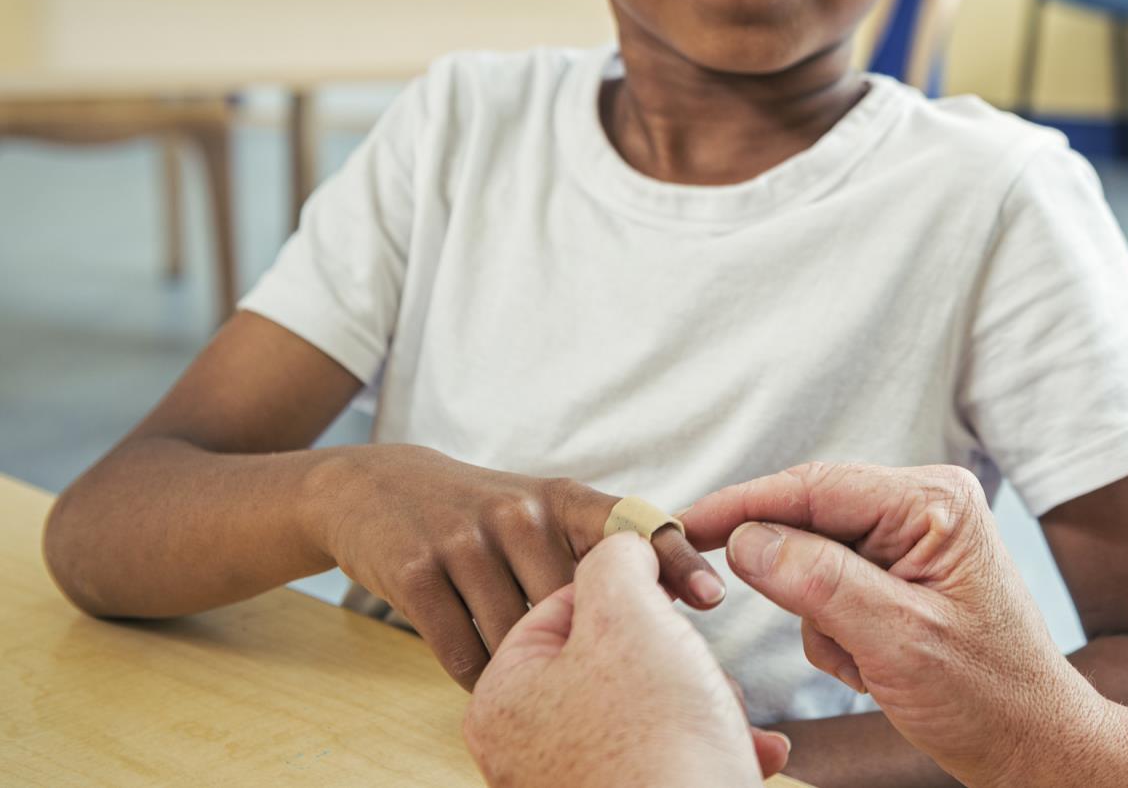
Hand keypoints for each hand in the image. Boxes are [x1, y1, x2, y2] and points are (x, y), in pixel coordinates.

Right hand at [307, 444, 725, 688]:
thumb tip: (669, 611)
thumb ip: (596, 551)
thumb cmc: (484, 516)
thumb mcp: (543, 511)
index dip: (675, 560)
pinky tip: (482, 670)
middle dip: (585, 646)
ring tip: (529, 674)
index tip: (710, 598)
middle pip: (573, 606)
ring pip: (517, 637)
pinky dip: (476, 674)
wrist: (376, 490)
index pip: (632, 526)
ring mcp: (466, 541)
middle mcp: (520, 512)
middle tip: (589, 677)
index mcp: (563, 497)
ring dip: (525, 667)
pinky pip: (463, 653)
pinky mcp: (416, 574)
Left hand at [465, 532, 781, 786]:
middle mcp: (527, 747)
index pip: (564, 602)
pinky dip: (712, 746)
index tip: (675, 596)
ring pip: (648, 706)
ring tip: (728, 718)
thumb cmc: (656, 744)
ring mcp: (574, 783)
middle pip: (610, 656)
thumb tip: (624, 546)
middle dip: (677, 655)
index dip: (630, 588)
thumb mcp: (631, 617)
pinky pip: (667, 756)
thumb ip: (618, 559)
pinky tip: (749, 750)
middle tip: (702, 668)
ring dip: (705, 700)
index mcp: (504, 697)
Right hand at [681, 462, 1108, 786]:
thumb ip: (819, 582)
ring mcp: (914, 538)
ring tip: (875, 664)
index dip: (743, 504)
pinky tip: (879, 666)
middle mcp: (924, 505)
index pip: (815, 486)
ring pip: (814, 562)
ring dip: (826, 622)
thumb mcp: (897, 640)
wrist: (1031, 742)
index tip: (683, 524)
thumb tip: (746, 539)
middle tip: (838, 641)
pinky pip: (832, 590)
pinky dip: (838, 634)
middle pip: (811, 520)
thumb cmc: (986, 694)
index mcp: (934, 502)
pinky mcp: (902, 573)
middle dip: (801, 587)